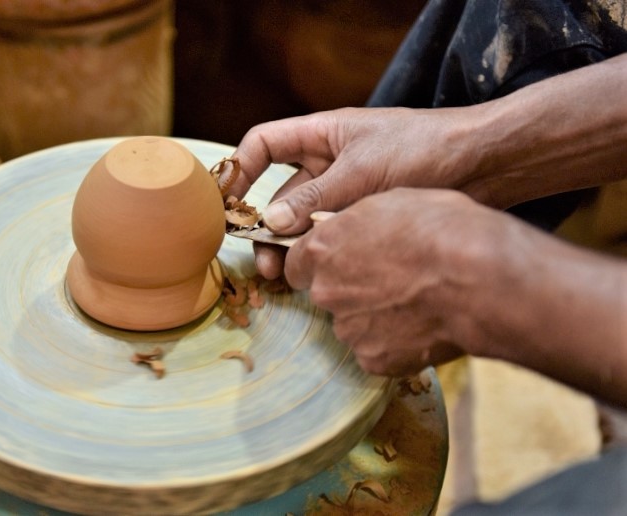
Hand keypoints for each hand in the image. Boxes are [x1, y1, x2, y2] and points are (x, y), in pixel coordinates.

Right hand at [229, 106, 486, 277]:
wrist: (484, 163)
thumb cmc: (423, 149)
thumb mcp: (361, 172)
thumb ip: (314, 198)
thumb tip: (270, 223)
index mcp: (322, 136)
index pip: (265, 144)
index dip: (241, 170)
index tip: (228, 203)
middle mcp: (328, 163)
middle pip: (280, 192)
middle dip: (267, 225)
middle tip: (262, 260)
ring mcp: (347, 191)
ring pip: (304, 219)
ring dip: (292, 245)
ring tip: (285, 274)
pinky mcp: (366, 216)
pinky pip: (331, 233)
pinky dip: (320, 250)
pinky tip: (316, 271)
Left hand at [284, 188, 500, 375]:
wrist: (481, 279)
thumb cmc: (444, 230)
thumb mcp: (392, 202)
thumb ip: (358, 223)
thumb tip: (352, 230)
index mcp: (324, 249)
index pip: (297, 263)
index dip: (320, 263)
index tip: (338, 262)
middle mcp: (327, 291)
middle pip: (327, 294)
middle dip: (350, 288)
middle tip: (390, 280)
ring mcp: (349, 329)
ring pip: (352, 324)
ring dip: (373, 316)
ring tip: (414, 303)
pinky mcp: (374, 359)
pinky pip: (377, 351)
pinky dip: (395, 343)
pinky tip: (423, 326)